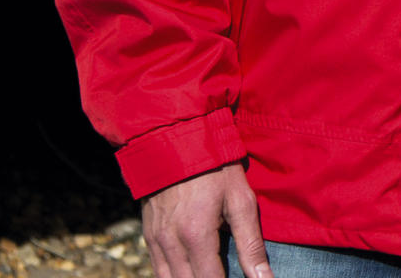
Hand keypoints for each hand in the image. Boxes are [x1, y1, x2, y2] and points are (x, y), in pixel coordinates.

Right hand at [141, 163, 272, 277]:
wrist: (177, 136)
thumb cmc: (215, 166)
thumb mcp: (241, 199)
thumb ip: (251, 244)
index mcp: (196, 236)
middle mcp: (171, 244)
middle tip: (224, 276)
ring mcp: (156, 240)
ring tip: (210, 273)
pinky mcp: (148, 234)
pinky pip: (157, 269)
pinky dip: (173, 277)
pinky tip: (190, 271)